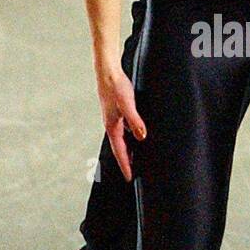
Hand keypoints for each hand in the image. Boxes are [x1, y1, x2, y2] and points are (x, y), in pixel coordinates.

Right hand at [96, 63, 145, 181]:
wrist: (108, 71)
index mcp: (112, 127)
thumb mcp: (127, 104)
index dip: (125, 165)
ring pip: (123, 139)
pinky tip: (137, 137)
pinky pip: (125, 130)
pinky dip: (131, 137)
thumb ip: (134, 120)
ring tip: (137, 160)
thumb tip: (142, 136)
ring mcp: (114, 119)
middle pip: (120, 148)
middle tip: (134, 174)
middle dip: (126, 161)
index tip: (130, 178)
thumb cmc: (116, 86)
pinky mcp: (118, 112)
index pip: (120, 151)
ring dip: (129, 150)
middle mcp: (112, 125)